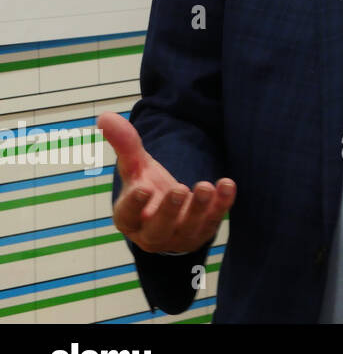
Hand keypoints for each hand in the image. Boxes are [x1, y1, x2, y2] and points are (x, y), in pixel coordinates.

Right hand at [99, 112, 235, 254]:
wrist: (173, 215)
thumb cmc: (149, 190)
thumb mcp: (137, 168)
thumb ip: (124, 145)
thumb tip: (105, 117)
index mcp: (130, 219)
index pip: (128, 215)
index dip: (134, 204)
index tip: (143, 188)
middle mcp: (152, 233)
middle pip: (158, 227)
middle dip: (169, 210)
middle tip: (180, 189)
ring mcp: (179, 237)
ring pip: (189, 227)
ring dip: (199, 207)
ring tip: (206, 185)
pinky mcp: (203, 232)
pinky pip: (214, 221)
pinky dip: (222, 205)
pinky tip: (227, 185)